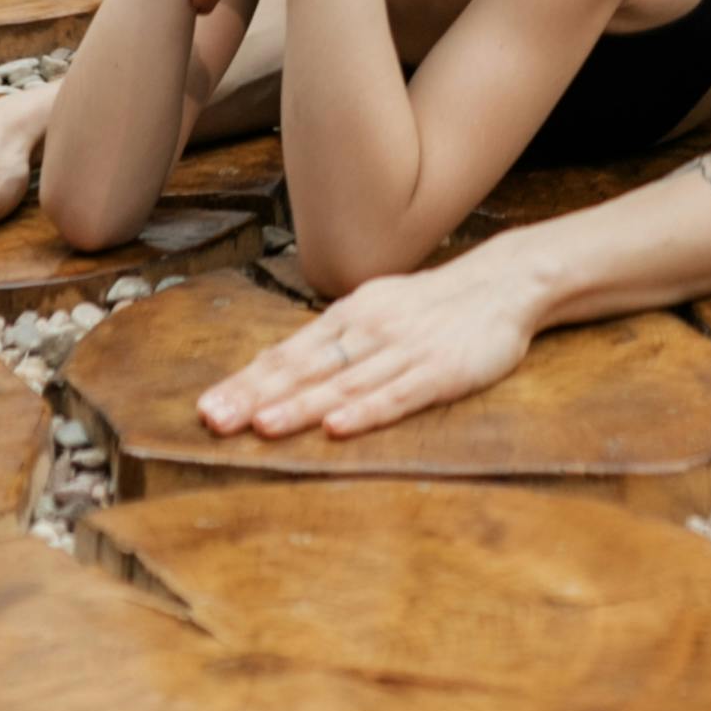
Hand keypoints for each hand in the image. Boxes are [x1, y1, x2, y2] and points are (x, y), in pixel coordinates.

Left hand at [193, 241, 542, 440]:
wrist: (503, 284)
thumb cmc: (432, 306)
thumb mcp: (377, 312)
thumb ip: (333, 342)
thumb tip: (276, 371)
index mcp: (350, 316)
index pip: (289, 353)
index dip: (247, 380)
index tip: (206, 407)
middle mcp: (370, 330)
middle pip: (306, 368)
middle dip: (257, 395)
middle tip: (214, 420)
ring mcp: (405, 351)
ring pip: (344, 383)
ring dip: (301, 406)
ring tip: (262, 426)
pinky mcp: (440, 372)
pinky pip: (398, 395)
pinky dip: (366, 411)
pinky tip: (338, 427)